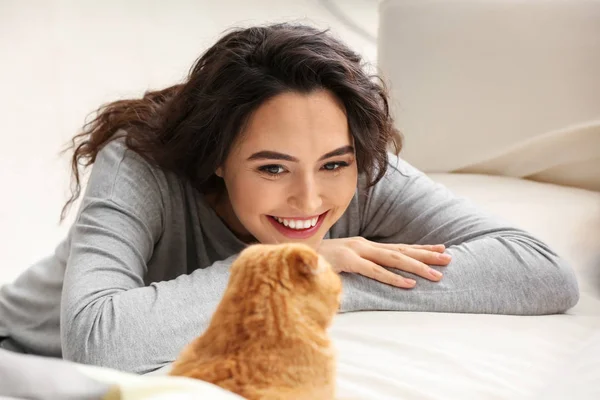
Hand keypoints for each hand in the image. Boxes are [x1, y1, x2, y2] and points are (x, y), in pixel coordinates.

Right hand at [318, 237, 450, 288]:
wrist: (290, 253)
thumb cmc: (316, 260)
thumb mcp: (341, 262)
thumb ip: (356, 265)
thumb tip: (372, 271)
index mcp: (364, 246)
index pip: (398, 246)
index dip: (420, 248)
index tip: (441, 249)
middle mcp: (364, 245)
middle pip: (401, 250)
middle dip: (427, 255)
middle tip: (449, 259)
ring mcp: (356, 251)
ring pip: (393, 258)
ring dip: (417, 266)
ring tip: (436, 274)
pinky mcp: (348, 261)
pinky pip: (374, 271)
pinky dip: (393, 278)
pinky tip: (409, 284)